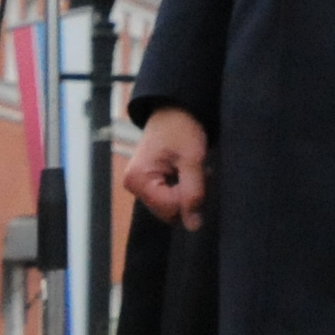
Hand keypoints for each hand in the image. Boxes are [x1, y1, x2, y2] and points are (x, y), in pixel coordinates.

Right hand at [121, 107, 207, 229]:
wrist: (175, 108)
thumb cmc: (181, 128)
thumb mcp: (192, 158)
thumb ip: (193, 192)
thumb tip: (193, 226)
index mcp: (138, 179)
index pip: (169, 209)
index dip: (190, 198)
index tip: (201, 175)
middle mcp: (133, 185)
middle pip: (168, 210)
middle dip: (188, 195)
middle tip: (198, 170)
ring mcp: (139, 185)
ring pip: (170, 205)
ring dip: (186, 191)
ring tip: (193, 168)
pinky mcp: (148, 182)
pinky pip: (168, 196)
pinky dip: (182, 188)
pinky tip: (187, 171)